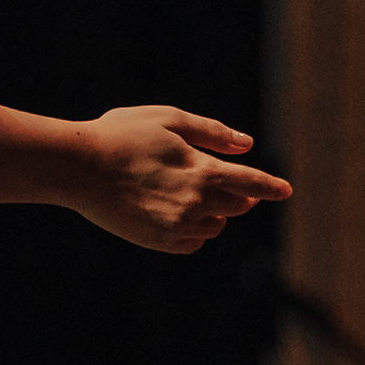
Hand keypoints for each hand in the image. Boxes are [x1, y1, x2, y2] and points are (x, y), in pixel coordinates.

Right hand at [70, 107, 289, 253]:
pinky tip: (176, 214)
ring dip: (213, 212)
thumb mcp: (169, 120)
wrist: (78, 168)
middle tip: (229, 184)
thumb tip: (246, 145)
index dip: (271, 186)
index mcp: (202, 171)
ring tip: (188, 193)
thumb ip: (212, 133)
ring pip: (215, 225)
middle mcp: (195, 203)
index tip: (286, 191)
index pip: (251, 183)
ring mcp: (177, 226)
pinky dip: (193, 231)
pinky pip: (192, 243)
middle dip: (239, 194)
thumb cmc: (122, 136)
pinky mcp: (159, 242)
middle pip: (237, 205)